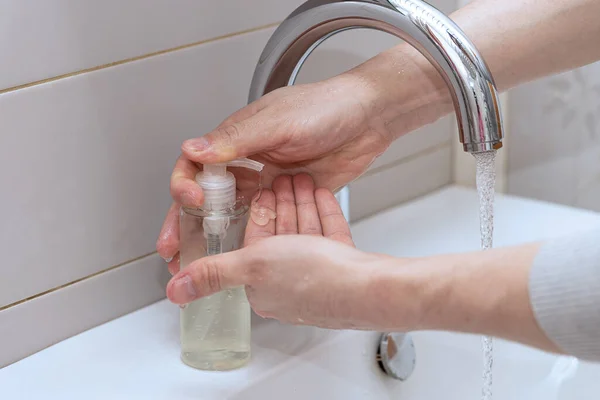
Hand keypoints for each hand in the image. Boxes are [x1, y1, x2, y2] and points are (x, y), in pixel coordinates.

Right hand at [156, 72, 393, 263]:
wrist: (367, 119)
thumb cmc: (325, 108)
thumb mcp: (278, 122)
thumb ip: (237, 141)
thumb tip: (192, 149)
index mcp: (236, 139)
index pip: (194, 164)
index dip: (184, 184)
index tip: (190, 200)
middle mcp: (245, 162)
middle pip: (205, 196)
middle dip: (185, 221)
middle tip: (172, 248)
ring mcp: (265, 182)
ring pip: (229, 212)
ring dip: (211, 235)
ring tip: (197, 260)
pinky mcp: (286, 199)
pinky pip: (260, 220)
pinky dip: (246, 236)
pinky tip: (237, 254)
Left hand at [166, 174, 396, 329]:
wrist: (370, 288)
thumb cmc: (315, 279)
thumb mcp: (253, 265)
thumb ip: (213, 273)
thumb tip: (175, 291)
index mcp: (264, 285)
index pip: (254, 243)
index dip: (259, 213)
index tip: (263, 192)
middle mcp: (290, 283)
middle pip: (281, 235)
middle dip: (281, 205)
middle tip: (283, 181)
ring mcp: (320, 275)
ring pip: (306, 233)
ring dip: (301, 206)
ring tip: (303, 182)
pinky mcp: (343, 267)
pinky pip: (330, 236)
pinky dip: (324, 214)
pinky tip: (322, 196)